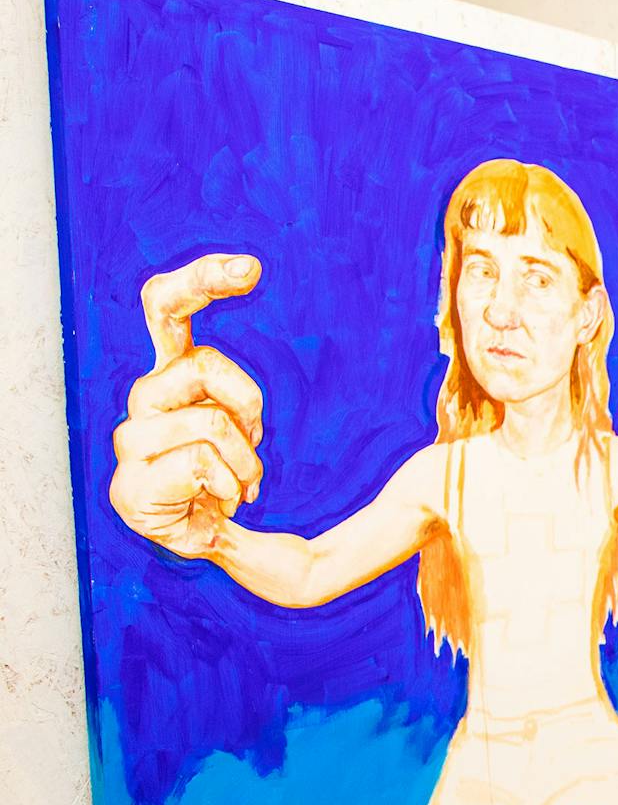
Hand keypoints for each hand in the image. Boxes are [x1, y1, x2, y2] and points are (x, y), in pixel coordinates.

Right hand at [109, 253, 266, 557]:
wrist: (212, 536)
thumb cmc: (234, 474)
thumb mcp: (253, 421)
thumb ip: (255, 389)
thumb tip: (300, 348)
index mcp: (170, 374)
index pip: (165, 308)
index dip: (200, 281)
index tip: (253, 267)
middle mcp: (142, 400)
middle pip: (200, 364)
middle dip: (247, 399)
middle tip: (254, 438)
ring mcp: (131, 443)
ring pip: (210, 424)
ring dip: (245, 461)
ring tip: (236, 484)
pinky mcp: (130, 487)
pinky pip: (199, 465)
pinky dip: (229, 487)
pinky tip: (219, 503)